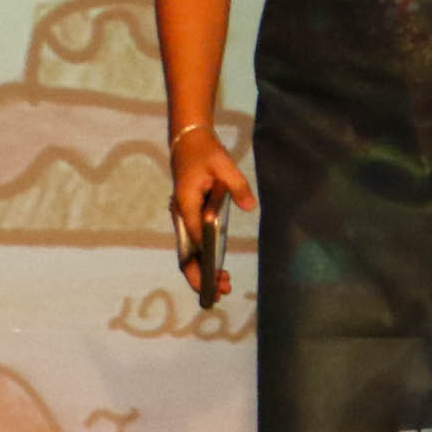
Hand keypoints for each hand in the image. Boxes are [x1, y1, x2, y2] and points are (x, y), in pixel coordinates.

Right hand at [168, 124, 256, 301]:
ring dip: (202, 270)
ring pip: (188, 251)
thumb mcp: (224, 165)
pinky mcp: (189, 216)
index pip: (195, 237)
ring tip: (223, 284)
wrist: (188, 141)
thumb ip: (237, 186)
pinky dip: (204, 258)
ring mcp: (183, 217)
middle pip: (185, 252)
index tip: (216, 274)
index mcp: (186, 203)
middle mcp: (181, 215)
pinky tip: (217, 268)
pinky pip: (193, 243)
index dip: (205, 258)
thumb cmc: (206, 152)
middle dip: (200, 274)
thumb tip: (250, 206)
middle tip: (220, 290)